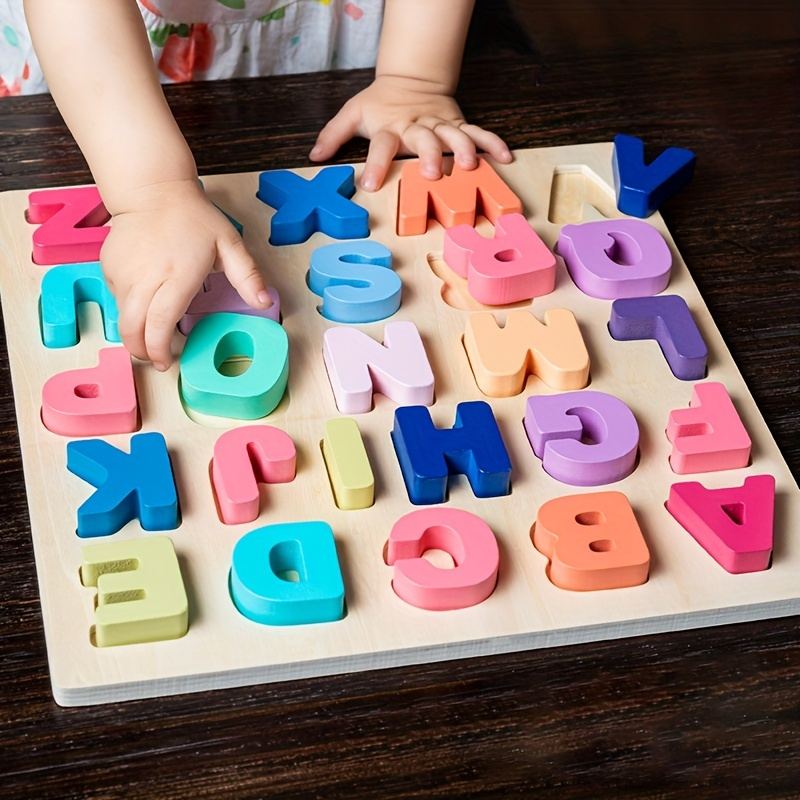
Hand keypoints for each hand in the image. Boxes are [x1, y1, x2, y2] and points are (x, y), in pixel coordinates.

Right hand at [100, 180, 270, 370]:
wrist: (152, 190)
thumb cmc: (192, 217)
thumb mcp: (229, 243)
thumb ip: (247, 275)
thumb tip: (264, 302)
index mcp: (177, 276)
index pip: (160, 323)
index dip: (159, 348)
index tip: (166, 361)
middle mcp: (145, 278)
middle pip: (133, 328)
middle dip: (141, 350)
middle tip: (156, 358)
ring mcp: (123, 273)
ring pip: (122, 316)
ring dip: (134, 332)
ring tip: (149, 338)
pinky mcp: (109, 267)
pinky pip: (116, 298)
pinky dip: (127, 308)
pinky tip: (143, 302)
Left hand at [308, 75, 511, 191]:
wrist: (411, 77)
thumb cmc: (380, 102)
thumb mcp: (352, 113)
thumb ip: (333, 135)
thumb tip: (313, 157)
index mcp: (390, 126)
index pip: (380, 145)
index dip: (374, 163)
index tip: (369, 183)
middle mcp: (416, 126)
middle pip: (424, 140)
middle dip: (429, 155)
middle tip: (432, 172)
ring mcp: (440, 125)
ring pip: (454, 136)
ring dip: (463, 149)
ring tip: (470, 165)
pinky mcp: (457, 123)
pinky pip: (477, 132)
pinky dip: (492, 143)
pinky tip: (505, 157)